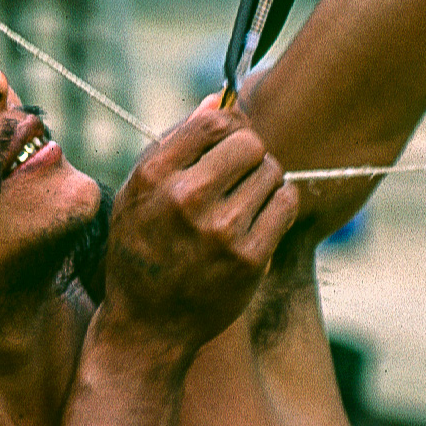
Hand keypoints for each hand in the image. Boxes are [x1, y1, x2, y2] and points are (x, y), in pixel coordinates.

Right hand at [102, 94, 297, 348]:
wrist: (147, 327)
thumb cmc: (142, 250)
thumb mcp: (138, 194)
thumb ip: (176, 145)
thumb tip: (220, 99)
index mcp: (154, 177)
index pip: (214, 121)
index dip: (229, 126)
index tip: (226, 143)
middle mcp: (185, 199)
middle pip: (250, 143)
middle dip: (249, 154)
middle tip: (238, 175)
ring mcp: (219, 230)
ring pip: (273, 172)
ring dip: (264, 182)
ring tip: (243, 202)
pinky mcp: (249, 257)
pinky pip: (286, 204)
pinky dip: (278, 206)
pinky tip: (258, 219)